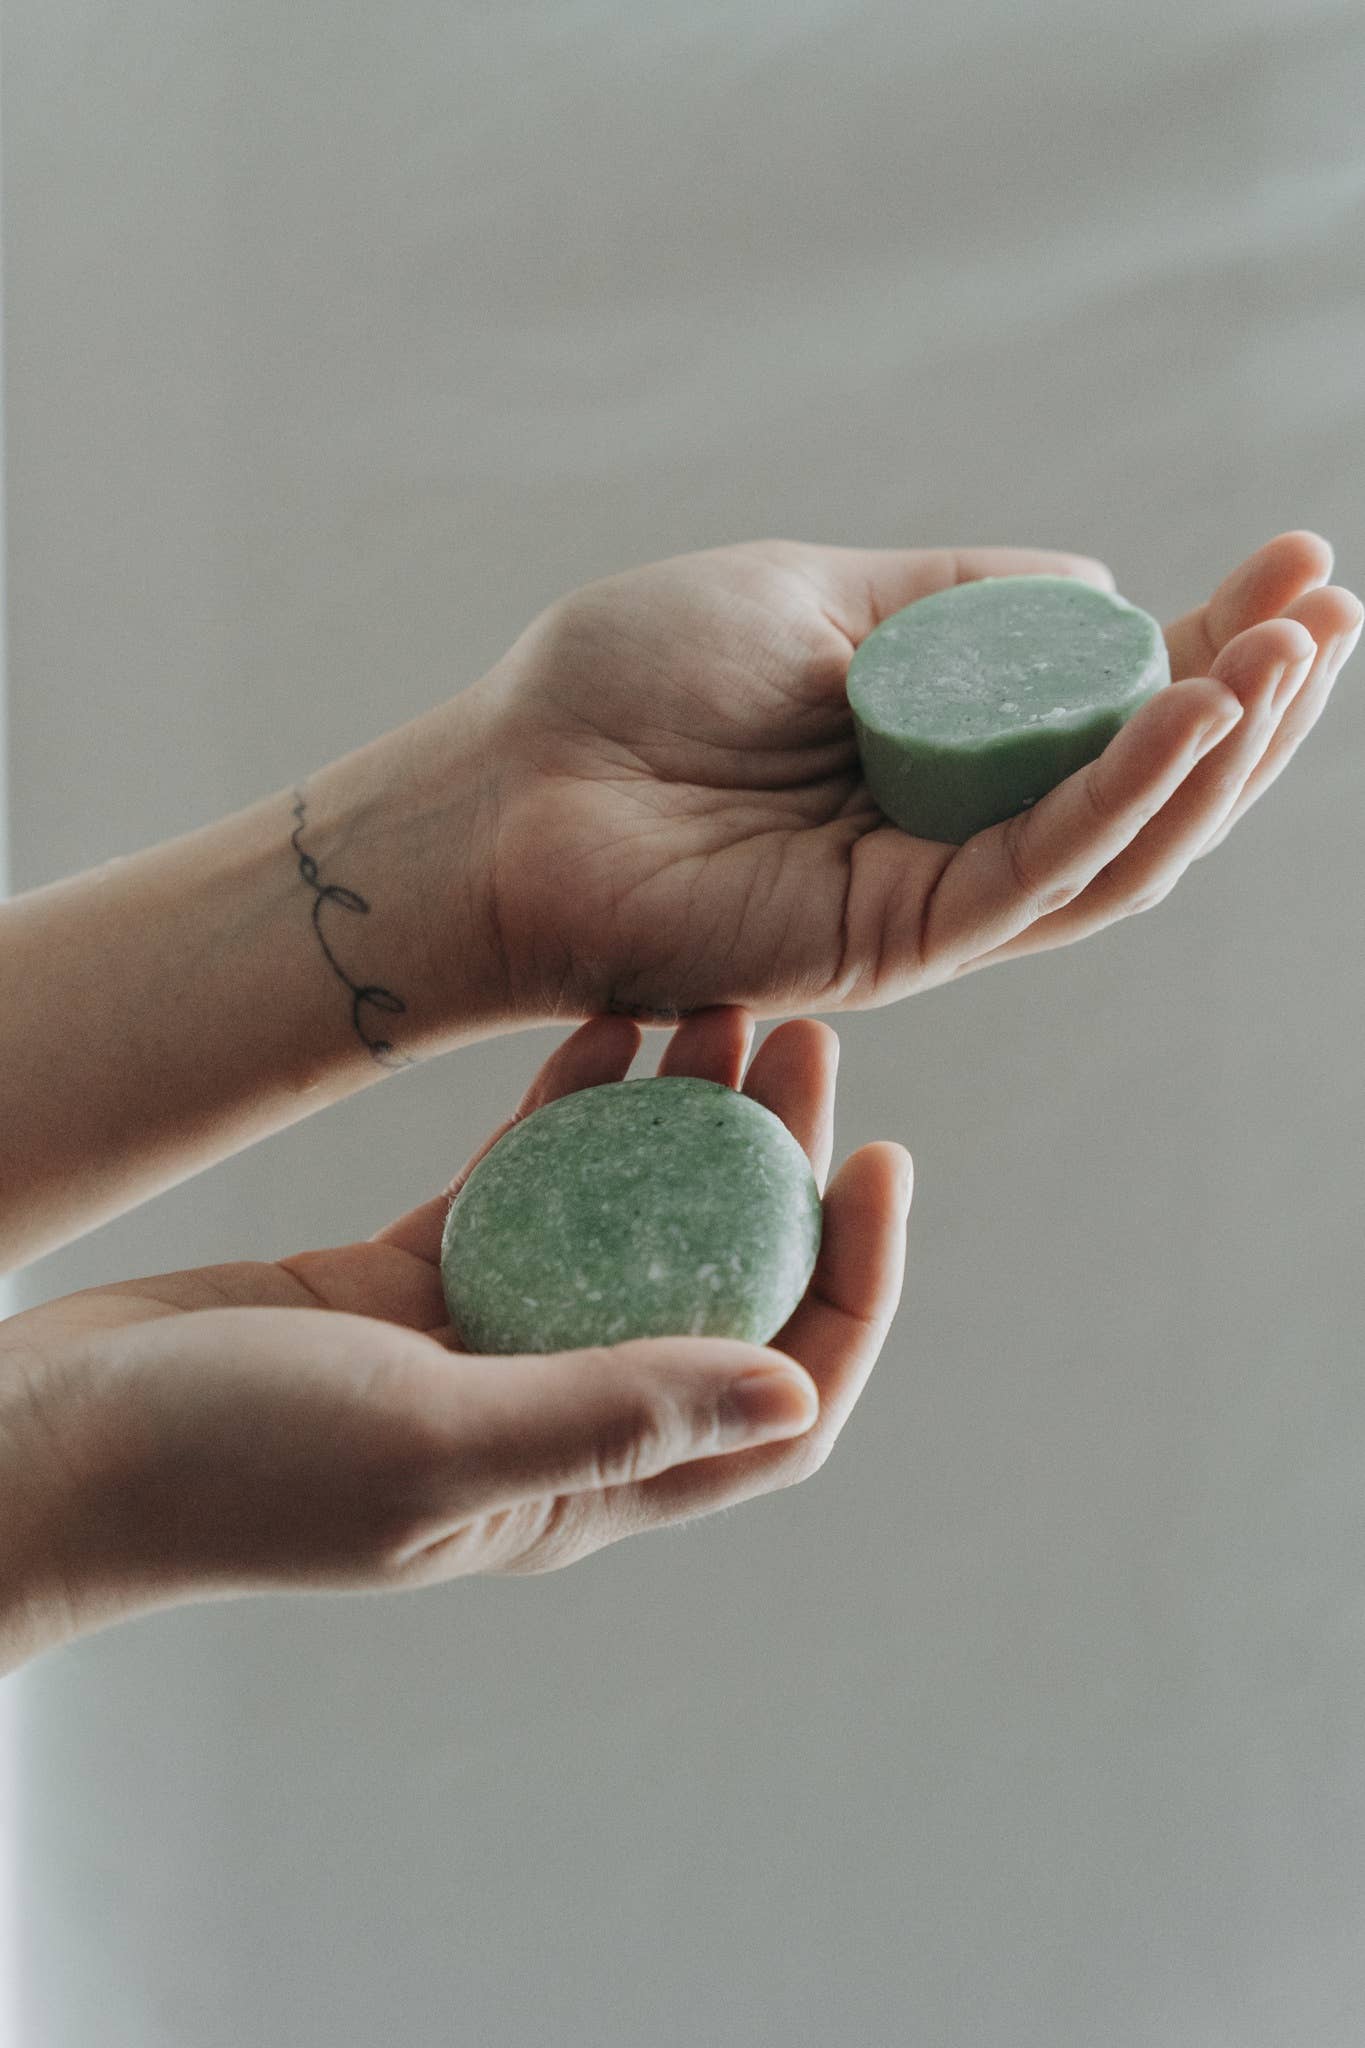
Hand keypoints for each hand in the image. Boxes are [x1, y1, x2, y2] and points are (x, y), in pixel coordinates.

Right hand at [0, 1009, 909, 1669]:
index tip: (882, 1163)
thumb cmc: (225, 1469)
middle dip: (784, 1169)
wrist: (53, 1438)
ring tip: (729, 1004)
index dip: (856, 1289)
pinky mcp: (416, 1274)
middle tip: (810, 1039)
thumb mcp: (430, 1444)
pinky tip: (611, 1022)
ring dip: (688, 1121)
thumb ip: (607, 1418)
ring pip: (632, 1219)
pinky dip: (574, 1106)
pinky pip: (528, 1180)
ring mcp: (488, 1336)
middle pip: (719, 1286)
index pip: (779, 1401)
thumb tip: (794, 1391)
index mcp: (585, 1484)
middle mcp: (557, 1412)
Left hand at [472, 532, 1361, 1016]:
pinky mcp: (892, 945)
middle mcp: (947, 837)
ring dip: (1222, 754)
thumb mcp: (812, 595)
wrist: (504, 789)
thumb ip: (952, 602)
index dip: (1215, 646)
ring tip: (1301, 652)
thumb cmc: (623, 688)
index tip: (1299, 563)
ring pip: (1118, 850)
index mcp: (933, 753)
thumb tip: (1096, 588)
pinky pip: (1039, 874)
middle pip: (1142, 792)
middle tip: (1339, 609)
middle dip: (1254, 706)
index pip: (1110, 711)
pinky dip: (1128, 796)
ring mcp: (926, 902)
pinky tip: (1203, 713)